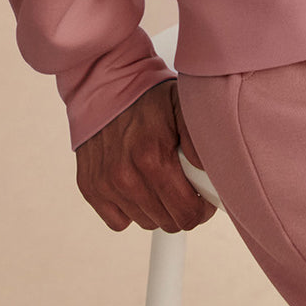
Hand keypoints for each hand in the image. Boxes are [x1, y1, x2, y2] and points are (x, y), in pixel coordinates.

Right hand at [75, 77, 218, 232]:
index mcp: (153, 158)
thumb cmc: (149, 96)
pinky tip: (137, 182)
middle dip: (181, 207)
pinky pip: (119, 221)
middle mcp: (126, 176)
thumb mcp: (184, 106)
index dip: (201, 207)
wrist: (106, 83)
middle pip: (168, 222)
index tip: (203, 194)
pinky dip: (130, 208)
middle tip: (184, 183)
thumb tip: (214, 175)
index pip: (187, 214)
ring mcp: (106, 185)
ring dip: (157, 206)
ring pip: (146, 221)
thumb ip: (201, 141)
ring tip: (160, 175)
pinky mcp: (90, 188)